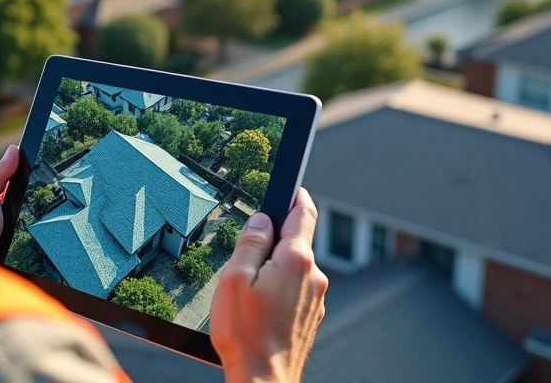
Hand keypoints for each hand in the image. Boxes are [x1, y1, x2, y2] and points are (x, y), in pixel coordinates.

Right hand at [210, 188, 327, 382]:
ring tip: (250, 297)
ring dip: (275, 272)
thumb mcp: (234, 279)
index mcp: (296, 260)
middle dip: (273, 244)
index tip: (290, 187)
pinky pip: (295, 291)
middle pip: (295, 242)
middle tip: (246, 263)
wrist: (263, 379)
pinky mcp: (312, 316)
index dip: (295, 196)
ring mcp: (316, 298)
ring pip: (294, 269)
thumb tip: (262, 219)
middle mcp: (314, 276)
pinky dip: (280, 292)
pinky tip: (261, 311)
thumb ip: (251, 241)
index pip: (303, 213)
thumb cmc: (245, 334)